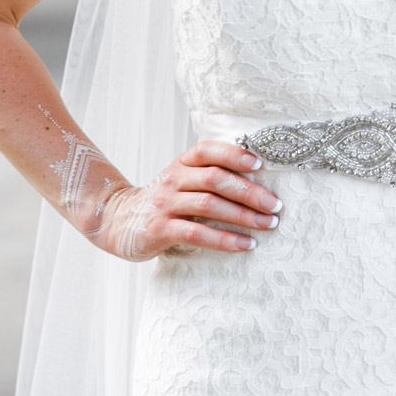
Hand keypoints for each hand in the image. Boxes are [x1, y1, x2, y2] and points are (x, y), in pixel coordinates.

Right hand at [90, 141, 282, 261]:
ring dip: (244, 216)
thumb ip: (210, 176)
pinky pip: (198, 233)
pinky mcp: (161, 229)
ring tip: (268, 224)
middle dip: (250, 192)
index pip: (209, 150)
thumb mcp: (183, 180)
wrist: (118, 221)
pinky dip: (225, 239)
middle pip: (216, 179)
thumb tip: (259, 180)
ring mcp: (165, 204)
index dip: (235, 155)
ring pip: (209, 205)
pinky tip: (245, 245)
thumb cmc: (165, 200)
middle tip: (276, 205)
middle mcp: (174, 179)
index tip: (261, 165)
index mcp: (182, 163)